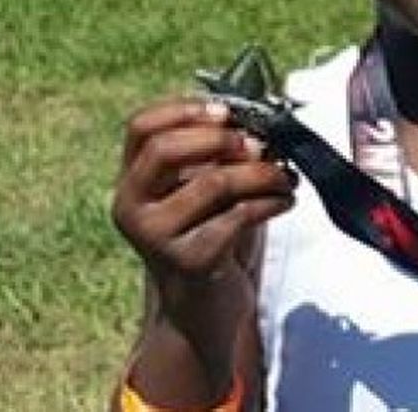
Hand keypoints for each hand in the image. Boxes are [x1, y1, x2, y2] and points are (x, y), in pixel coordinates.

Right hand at [111, 99, 294, 356]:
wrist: (205, 308)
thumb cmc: (210, 233)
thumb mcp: (205, 188)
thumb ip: (217, 154)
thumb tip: (256, 123)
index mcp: (134, 179)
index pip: (141, 127)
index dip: (184, 110)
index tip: (227, 112)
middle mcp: (132, 206)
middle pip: (165, 150)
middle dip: (220, 139)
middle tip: (258, 145)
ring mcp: (156, 237)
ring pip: (213, 182)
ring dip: (262, 172)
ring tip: (286, 177)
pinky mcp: (189, 262)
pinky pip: (238, 216)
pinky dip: (271, 202)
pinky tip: (285, 201)